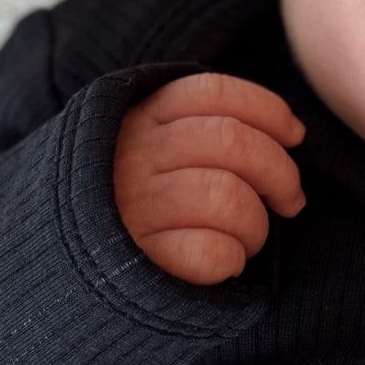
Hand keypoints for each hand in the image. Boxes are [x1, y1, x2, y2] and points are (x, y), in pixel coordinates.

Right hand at [114, 73, 306, 285]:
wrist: (69, 271)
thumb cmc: (135, 202)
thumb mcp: (153, 148)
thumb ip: (205, 128)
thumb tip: (292, 131)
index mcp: (142, 118)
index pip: (215, 93)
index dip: (268, 110)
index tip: (295, 134)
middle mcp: (133, 156)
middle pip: (232, 141)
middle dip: (280, 171)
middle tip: (290, 199)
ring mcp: (131, 207)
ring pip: (227, 197)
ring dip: (256, 224)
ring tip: (250, 237)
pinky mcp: (135, 261)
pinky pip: (209, 253)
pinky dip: (231, 259)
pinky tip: (225, 263)